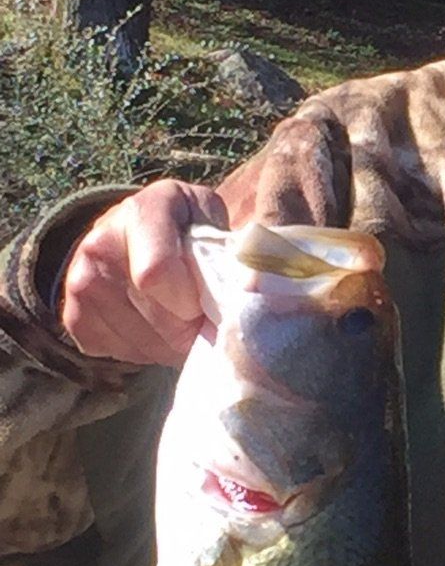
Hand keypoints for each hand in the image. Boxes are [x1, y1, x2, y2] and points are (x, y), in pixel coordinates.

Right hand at [60, 180, 227, 366]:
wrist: (140, 234)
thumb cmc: (190, 231)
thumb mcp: (216, 224)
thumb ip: (232, 252)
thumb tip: (251, 292)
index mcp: (144, 210)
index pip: (156, 273)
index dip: (191, 300)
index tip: (208, 299)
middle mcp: (101, 241)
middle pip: (159, 319)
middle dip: (191, 328)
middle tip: (203, 316)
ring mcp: (80, 280)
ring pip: (143, 344)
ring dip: (172, 344)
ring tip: (181, 320)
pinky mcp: (73, 316)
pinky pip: (121, 355)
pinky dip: (147, 352)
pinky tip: (155, 327)